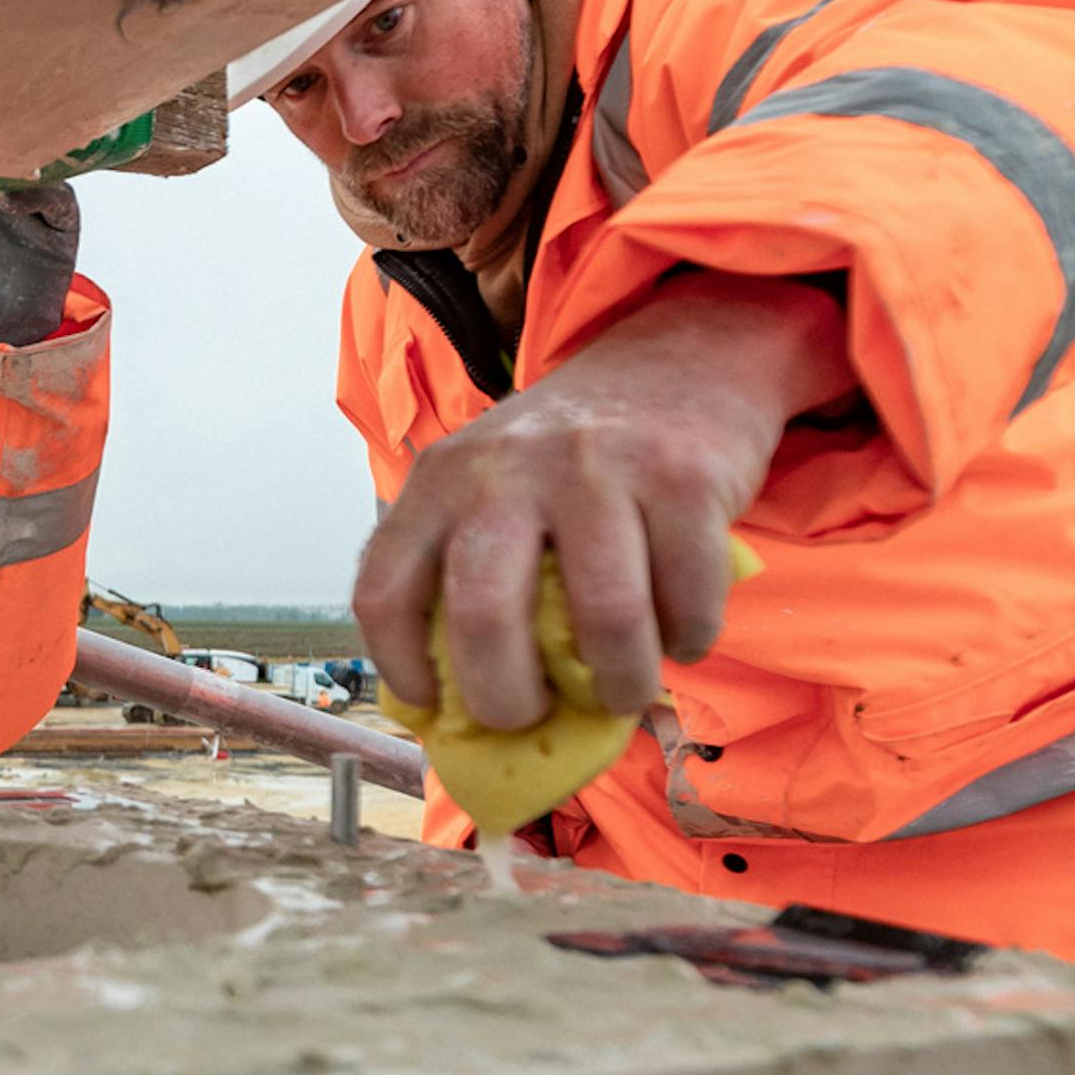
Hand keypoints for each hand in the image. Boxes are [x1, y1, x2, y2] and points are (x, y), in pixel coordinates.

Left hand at [355, 274, 850, 730]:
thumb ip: (469, 567)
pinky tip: (682, 631)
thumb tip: (460, 711)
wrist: (685, 354)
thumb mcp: (496, 483)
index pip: (385, 590)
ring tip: (626, 688)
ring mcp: (597, 468)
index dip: (402, 669)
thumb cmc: (576, 454)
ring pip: (605, 621)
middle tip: (536, 720)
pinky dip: (690, 639)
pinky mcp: (684, 476)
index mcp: (442, 479)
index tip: (438, 709)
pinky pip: (688, 601)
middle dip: (509, 701)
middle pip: (485, 618)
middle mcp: (507, 469)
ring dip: (622, 683)